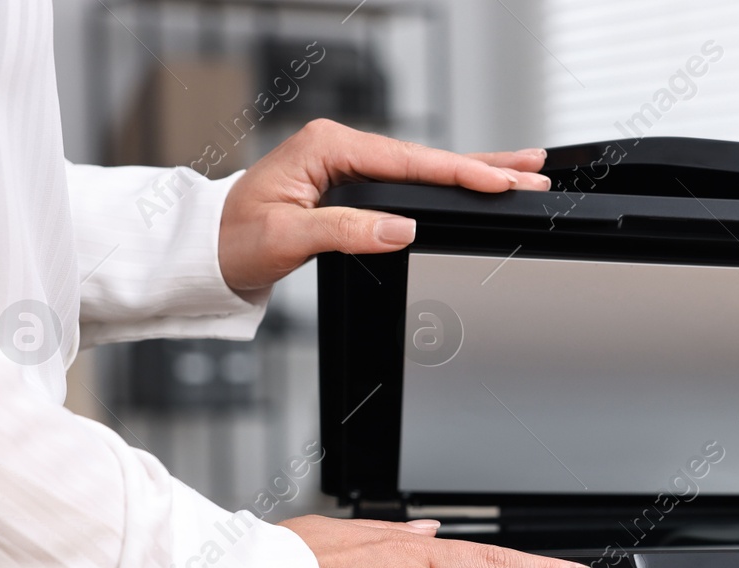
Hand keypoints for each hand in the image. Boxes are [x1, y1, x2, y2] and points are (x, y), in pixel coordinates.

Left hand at [219, 120, 550, 293]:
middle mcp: (338, 146)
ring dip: (472, 171)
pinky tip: (472, 181)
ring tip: (520, 172)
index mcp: (326, 147)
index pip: (408, 162)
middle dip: (483, 165)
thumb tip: (401, 228)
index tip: (499, 183)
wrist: (205, 250)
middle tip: (533, 170)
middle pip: (425, 158)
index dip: (458, 174)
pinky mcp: (347, 180)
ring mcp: (344, 161)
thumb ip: (346, 230)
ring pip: (421, 167)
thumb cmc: (233, 240)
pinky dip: (443, 182)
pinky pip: (406, 179)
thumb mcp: (287, 239)